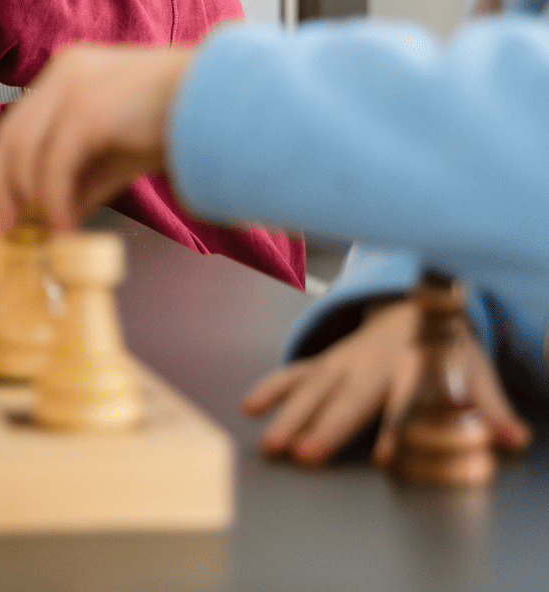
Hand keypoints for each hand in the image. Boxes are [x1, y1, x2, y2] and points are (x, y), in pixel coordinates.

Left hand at [0, 44, 193, 234]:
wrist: (222, 100)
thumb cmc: (180, 121)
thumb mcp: (119, 154)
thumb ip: (83, 178)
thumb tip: (55, 215)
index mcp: (67, 73)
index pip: (18, 124)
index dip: (6, 169)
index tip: (5, 207)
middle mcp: (63, 73)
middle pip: (11, 136)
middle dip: (4, 187)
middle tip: (6, 228)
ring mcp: (72, 87)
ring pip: (27, 152)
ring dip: (30, 199)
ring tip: (45, 231)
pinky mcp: (87, 109)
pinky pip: (54, 165)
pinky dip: (54, 200)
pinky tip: (66, 226)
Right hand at [242, 299, 529, 465]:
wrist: (411, 305)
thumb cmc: (446, 348)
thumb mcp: (475, 370)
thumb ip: (490, 406)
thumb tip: (513, 438)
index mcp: (411, 365)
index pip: (404, 400)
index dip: (397, 428)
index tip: (387, 458)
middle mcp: (370, 362)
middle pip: (346, 398)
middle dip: (324, 426)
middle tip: (303, 454)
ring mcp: (343, 360)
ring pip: (312, 388)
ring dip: (288, 415)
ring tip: (271, 445)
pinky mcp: (325, 361)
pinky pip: (293, 373)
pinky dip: (270, 388)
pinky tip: (250, 407)